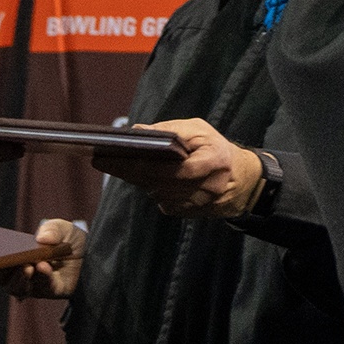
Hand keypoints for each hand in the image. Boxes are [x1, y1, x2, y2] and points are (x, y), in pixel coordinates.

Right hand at [10, 219, 86, 299]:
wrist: (97, 254)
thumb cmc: (73, 241)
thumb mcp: (64, 228)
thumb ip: (53, 228)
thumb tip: (41, 238)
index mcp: (16, 258)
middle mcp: (22, 274)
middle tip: (2, 261)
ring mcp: (35, 285)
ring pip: (18, 287)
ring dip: (20, 277)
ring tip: (27, 266)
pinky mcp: (52, 291)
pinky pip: (43, 288)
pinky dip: (42, 277)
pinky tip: (43, 267)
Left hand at [120, 117, 266, 218]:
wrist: (240, 180)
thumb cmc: (215, 148)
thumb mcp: (200, 130)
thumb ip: (171, 130)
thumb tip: (138, 131)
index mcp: (216, 161)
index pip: (176, 168)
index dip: (146, 164)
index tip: (119, 156)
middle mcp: (209, 187)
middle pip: (161, 182)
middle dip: (131, 171)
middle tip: (103, 160)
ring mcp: (198, 204)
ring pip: (158, 193)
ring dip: (138, 180)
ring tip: (116, 165)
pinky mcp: (188, 213)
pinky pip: (162, 201)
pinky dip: (151, 188)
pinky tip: (140, 177)